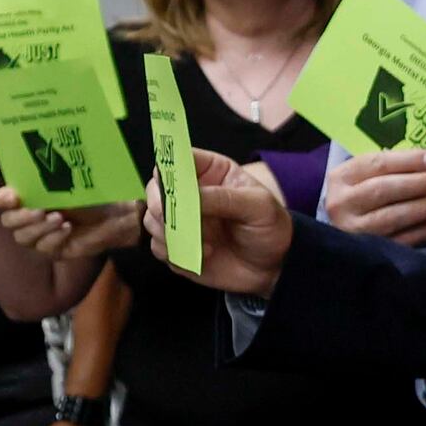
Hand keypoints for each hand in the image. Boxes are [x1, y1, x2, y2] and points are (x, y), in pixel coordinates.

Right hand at [0, 181, 141, 262]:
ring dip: (40, 228)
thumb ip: (50, 181)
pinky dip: (55, 238)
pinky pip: (44, 249)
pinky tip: (68, 228)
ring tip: (60, 218)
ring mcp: (39, 235)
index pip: (4, 199)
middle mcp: (29, 216)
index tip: (14, 196)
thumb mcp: (71, 183)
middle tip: (40, 210)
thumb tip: (40, 167)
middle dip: (22, 217)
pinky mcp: (53, 250)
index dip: (4, 198)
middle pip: (8, 222)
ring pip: (23, 237)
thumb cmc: (93, 193)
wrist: (117, 214)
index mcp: (29, 196)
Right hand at [165, 153, 290, 294]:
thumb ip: (225, 198)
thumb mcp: (258, 206)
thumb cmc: (270, 227)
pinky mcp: (177, 247)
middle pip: (156, 189)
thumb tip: (190, 197)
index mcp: (209, 172)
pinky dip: (173, 253)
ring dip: (168, 232)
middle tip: (177, 219)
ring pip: (152, 219)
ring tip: (200, 242)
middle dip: (161, 205)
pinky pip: (158, 247)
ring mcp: (181, 221)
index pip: (178, 159)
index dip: (168, 168)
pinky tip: (202, 256)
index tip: (170, 184)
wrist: (274, 266)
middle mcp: (189, 194)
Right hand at [326, 147, 425, 242]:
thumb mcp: (369, 175)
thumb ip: (396, 167)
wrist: (348, 231)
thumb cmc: (365, 194)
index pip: (378, 164)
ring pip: (393, 216)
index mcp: (341, 177)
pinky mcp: (370, 250)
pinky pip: (402, 240)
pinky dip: (425, 230)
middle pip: (384, 189)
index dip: (410, 161)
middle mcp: (342, 203)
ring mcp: (355, 230)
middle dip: (420, 184)